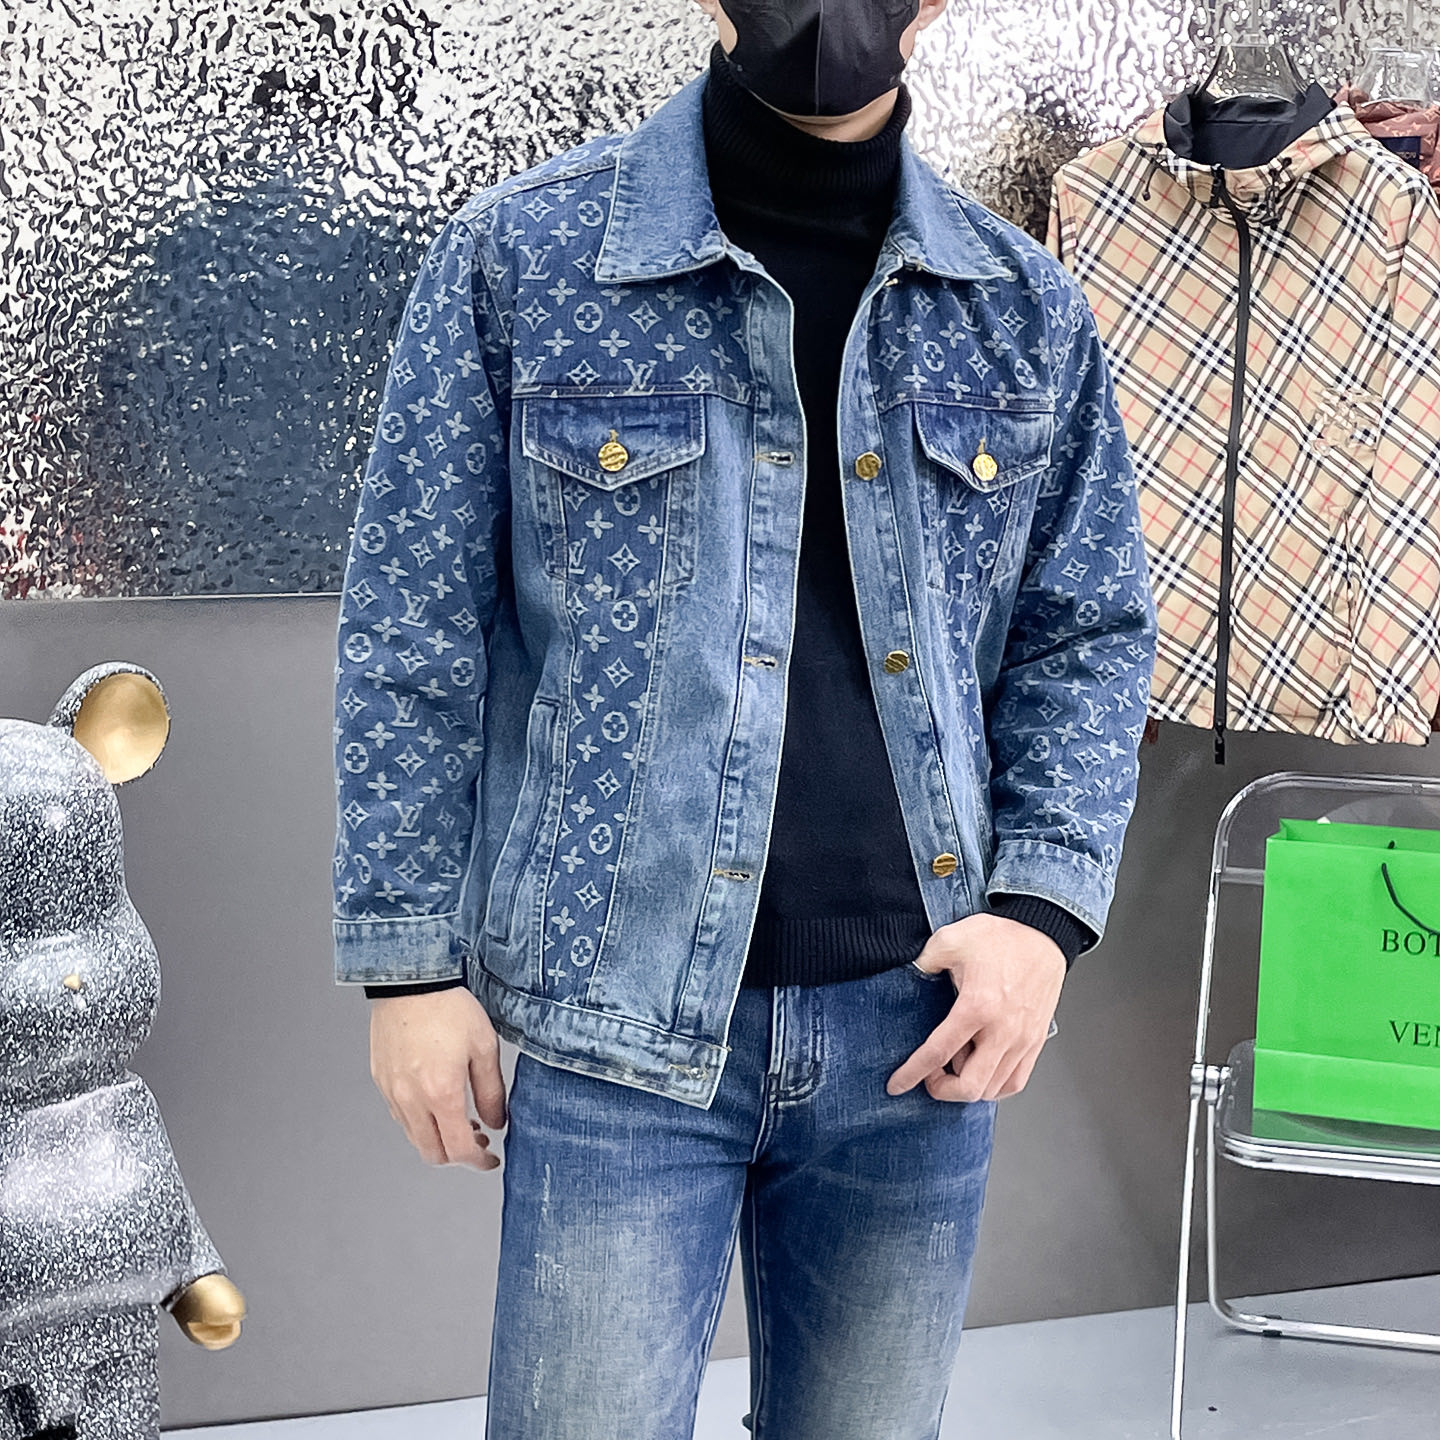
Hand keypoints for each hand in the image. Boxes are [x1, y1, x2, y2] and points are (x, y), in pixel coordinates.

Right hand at [369, 986, 507, 1169]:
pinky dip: (419, 1121)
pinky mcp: (380, 1079)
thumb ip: (491, 1092)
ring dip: (437, 1139)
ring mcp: (392, 1091)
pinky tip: (435, 1101)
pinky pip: (399, 1115)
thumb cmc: (448, 1007)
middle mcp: (411, 1099)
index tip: (491, 1158)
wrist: (410, 980)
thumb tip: (496, 1122)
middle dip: (457, 1156)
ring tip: (459, 1119)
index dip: (478, 1161)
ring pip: (414, 1136)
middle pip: (432, 1153)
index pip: (458, 1150)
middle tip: (477, 1141)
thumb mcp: (485, 1047)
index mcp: (441, 1093)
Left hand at [886, 913, 1065, 1102]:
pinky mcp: (1035, 1042)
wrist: (1043, 934)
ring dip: (968, 1085)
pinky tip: (981, 1070)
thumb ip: (924, 961)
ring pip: (992, 1089)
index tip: (897, 1085)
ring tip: (957, 1062)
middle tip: (931, 1075)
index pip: (938, 1053)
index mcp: (976, 1006)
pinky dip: (994, 1086)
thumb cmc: (1003, 937)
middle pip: (969, 1086)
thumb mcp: (951, 938)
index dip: (912, 1074)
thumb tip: (911, 977)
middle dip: (942, 1089)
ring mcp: (1022, 1040)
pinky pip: (1015, 1082)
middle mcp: (1002, 1030)